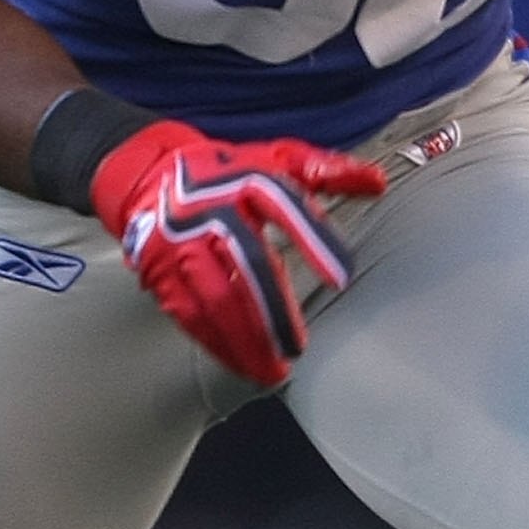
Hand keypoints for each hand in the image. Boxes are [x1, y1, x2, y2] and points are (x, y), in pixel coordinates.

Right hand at [90, 120, 385, 386]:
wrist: (150, 174)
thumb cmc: (228, 171)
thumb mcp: (278, 157)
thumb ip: (328, 171)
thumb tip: (377, 182)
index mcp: (250, 180)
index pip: (287, 208)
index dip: (315, 241)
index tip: (342, 278)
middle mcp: (213, 211)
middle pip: (247, 265)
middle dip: (273, 312)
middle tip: (297, 349)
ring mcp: (182, 242)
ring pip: (215, 298)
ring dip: (243, 339)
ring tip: (271, 371)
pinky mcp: (161, 270)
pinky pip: (189, 313)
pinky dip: (214, 342)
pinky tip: (237, 363)